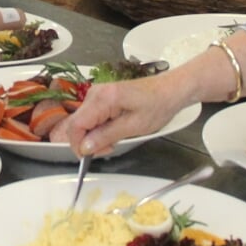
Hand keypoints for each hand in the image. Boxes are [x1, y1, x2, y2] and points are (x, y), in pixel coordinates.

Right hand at [60, 73, 190, 155]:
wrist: (170, 90)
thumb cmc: (157, 106)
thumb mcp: (133, 126)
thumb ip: (106, 136)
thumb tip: (85, 148)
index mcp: (102, 98)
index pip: (75, 125)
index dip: (79, 145)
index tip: (93, 156)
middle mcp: (94, 93)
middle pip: (76, 123)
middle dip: (87, 141)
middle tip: (109, 148)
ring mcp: (97, 93)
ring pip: (82, 121)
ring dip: (93, 136)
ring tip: (115, 140)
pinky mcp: (101, 97)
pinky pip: (91, 117)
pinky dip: (98, 128)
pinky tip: (114, 131)